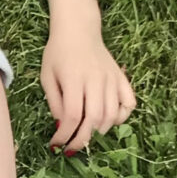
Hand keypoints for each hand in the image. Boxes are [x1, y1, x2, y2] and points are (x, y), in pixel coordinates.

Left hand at [41, 21, 135, 154]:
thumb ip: (54, 102)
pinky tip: (108, 120)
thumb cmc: (58, 53)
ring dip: (99, 131)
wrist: (78, 29)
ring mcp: (111, 79)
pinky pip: (129, 103)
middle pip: (94, 119)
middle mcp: (96, 80)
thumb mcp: (47, 77)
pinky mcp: (121, 77)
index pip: (73, 116)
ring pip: (112, 115)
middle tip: (72, 148)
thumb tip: (62, 126)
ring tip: (87, 133)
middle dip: (82, 139)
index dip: (65, 135)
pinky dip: (121, 117)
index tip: (56, 144)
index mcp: (74, 79)